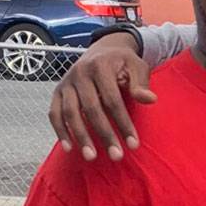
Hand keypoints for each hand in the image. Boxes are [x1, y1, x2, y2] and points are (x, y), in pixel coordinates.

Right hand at [48, 31, 156, 161]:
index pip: (112, 100)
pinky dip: (60, 131)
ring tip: (92, 157)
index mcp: (101, 66)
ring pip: (70, 113)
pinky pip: (55, 113)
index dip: (123, 123)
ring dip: (80, 136)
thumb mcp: (137, 66)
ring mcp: (66, 83)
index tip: (133, 144)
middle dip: (104, 134)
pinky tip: (70, 148)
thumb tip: (150, 99)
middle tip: (116, 155)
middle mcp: (80, 73)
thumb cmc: (123, 61)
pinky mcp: (57, 91)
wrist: (103, 48)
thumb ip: (141, 83)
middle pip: (91, 109)